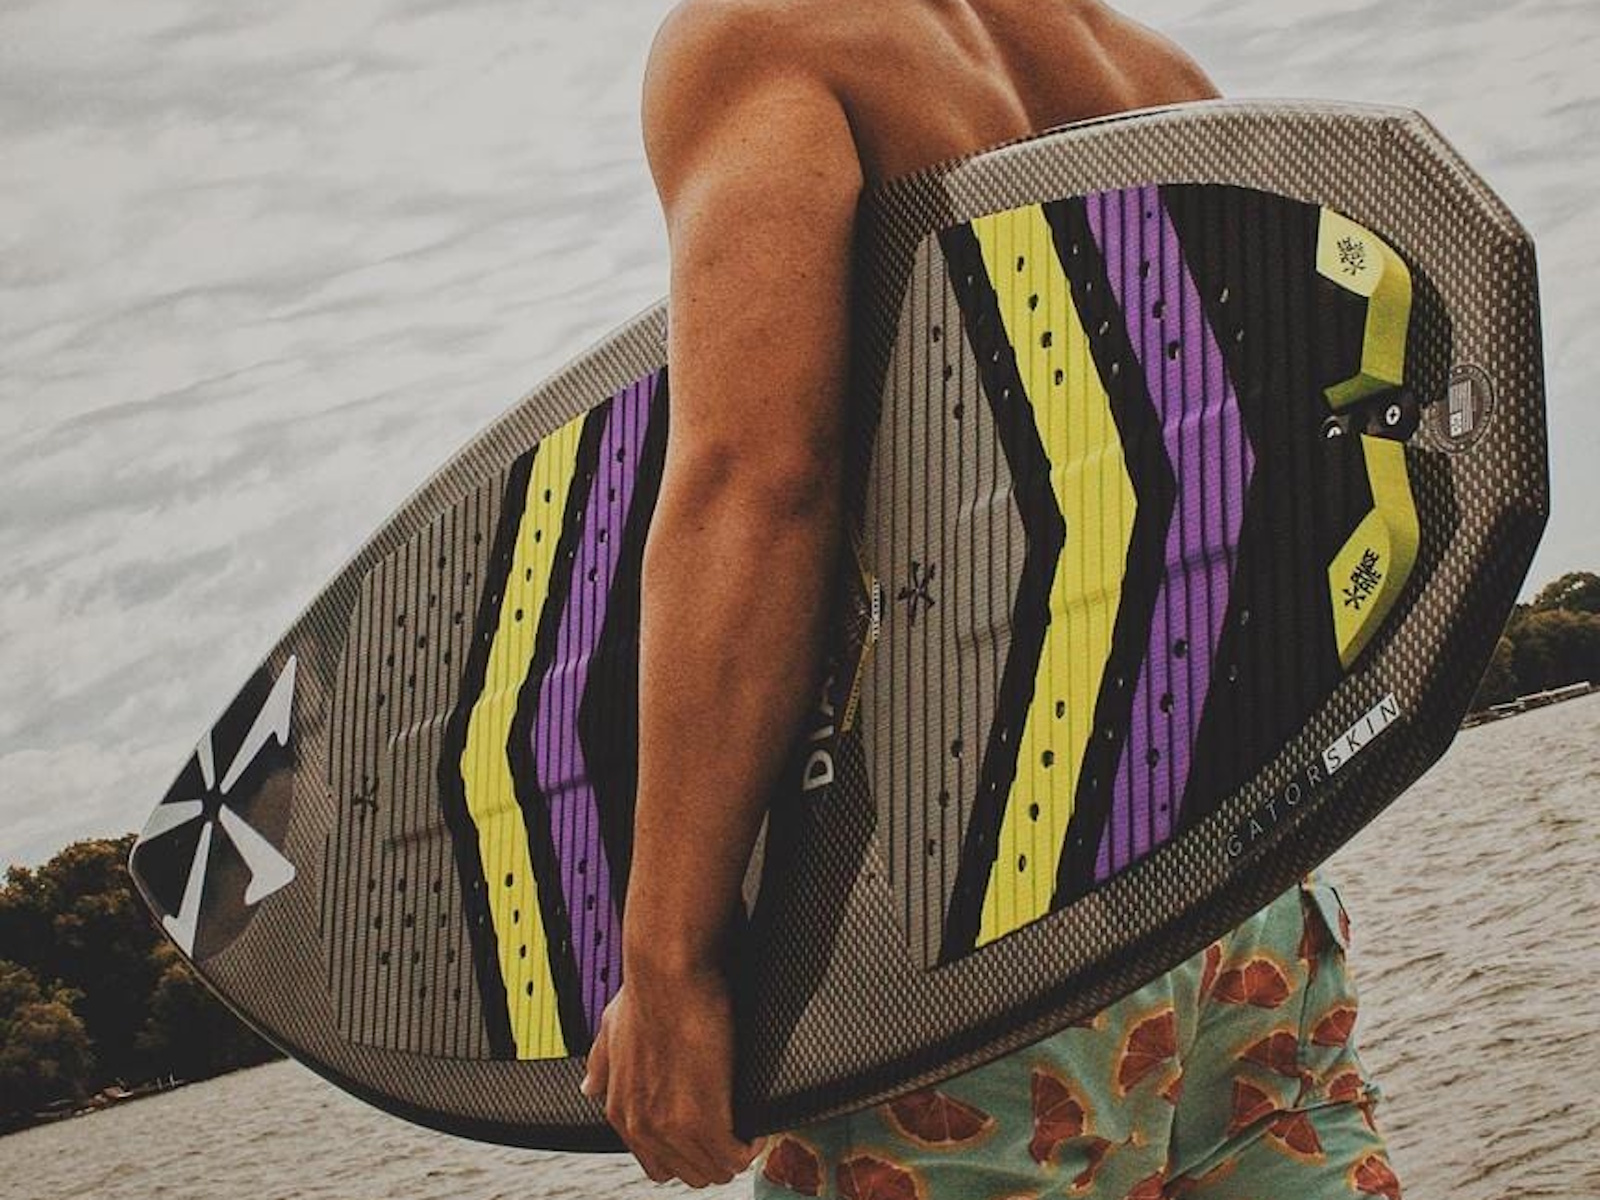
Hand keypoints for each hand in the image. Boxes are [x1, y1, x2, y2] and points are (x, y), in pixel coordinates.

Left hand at [580, 965, 763, 1186]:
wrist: (669, 974)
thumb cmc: (647, 992)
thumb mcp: (611, 1029)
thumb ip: (601, 1062)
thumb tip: (589, 1085)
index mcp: (621, 1109)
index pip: (658, 1164)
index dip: (688, 1151)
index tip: (710, 1132)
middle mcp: (642, 1126)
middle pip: (690, 1173)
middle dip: (716, 1156)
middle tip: (736, 1132)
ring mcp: (671, 1126)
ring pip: (715, 1170)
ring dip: (736, 1153)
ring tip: (748, 1128)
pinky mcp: (704, 1118)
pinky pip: (735, 1155)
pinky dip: (751, 1143)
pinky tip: (757, 1123)